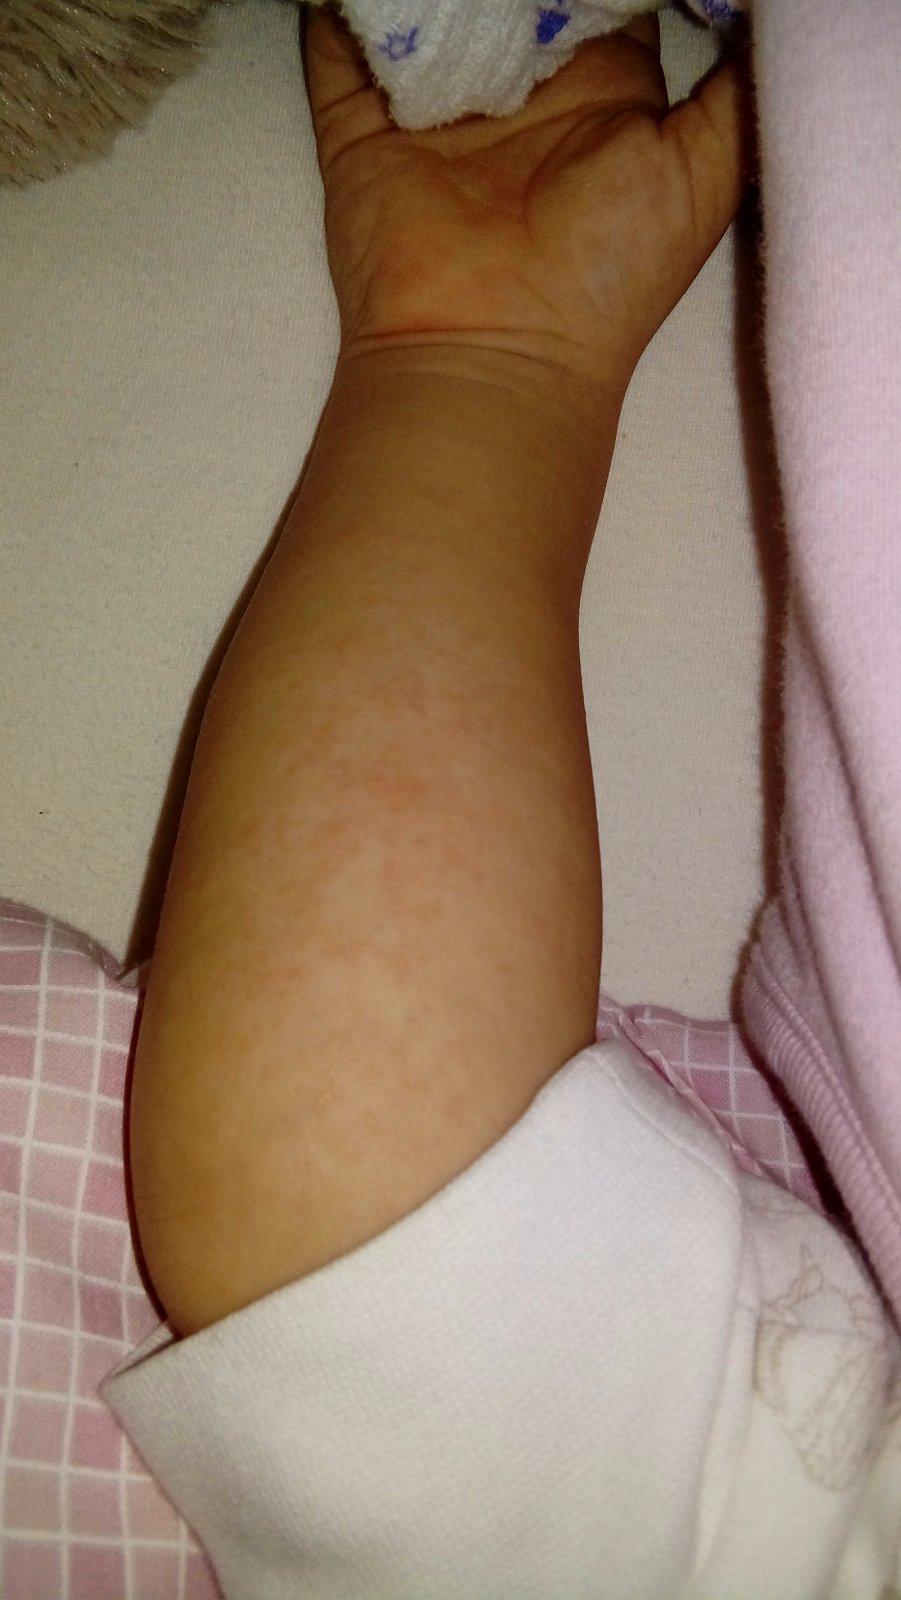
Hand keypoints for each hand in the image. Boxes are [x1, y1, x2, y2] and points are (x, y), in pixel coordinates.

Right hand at [302, 4, 749, 398]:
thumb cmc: (610, 271)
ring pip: (427, 9)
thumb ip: (737, 89)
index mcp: (600, 96)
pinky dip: (336, 8)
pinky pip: (340, 51)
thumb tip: (758, 17)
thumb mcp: (707, 166)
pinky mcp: (362, 136)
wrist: (498, 352)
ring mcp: (437, 115)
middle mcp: (518, 99)